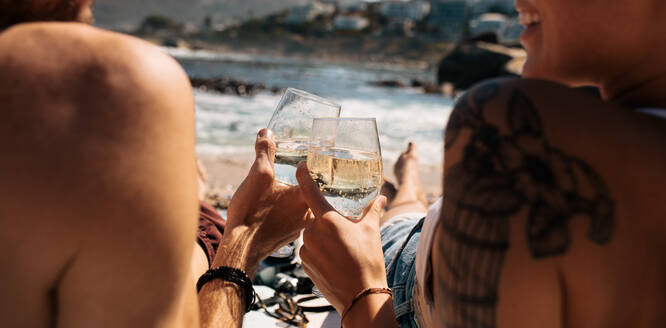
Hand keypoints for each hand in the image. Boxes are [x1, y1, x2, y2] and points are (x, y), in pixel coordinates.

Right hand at [213, 129, 309, 275]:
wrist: (240, 248)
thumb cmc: (251, 213)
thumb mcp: (258, 176)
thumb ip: (265, 152)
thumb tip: (266, 131)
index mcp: (304, 197)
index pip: (318, 177)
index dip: (315, 165)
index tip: (314, 155)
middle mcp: (307, 214)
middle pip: (314, 193)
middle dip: (311, 181)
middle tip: (308, 169)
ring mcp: (299, 227)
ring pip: (304, 206)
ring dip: (300, 197)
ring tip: (292, 186)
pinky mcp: (288, 236)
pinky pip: (295, 219)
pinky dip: (290, 211)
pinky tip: (280, 207)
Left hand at [296, 162, 387, 313]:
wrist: (361, 295)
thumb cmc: (368, 261)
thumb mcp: (371, 231)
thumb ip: (372, 210)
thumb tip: (381, 197)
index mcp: (327, 219)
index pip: (309, 190)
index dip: (304, 175)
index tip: (301, 165)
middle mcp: (311, 232)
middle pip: (314, 216)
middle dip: (326, 220)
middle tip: (342, 230)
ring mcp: (305, 249)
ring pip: (311, 235)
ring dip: (322, 237)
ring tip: (341, 249)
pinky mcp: (303, 264)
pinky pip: (309, 251)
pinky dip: (319, 252)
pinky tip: (334, 260)